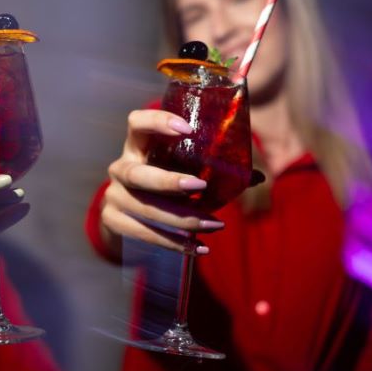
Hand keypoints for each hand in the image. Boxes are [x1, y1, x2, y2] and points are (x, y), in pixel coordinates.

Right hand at [101, 109, 223, 252]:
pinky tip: (200, 248)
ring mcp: (113, 195)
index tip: (187, 129)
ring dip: (182, 219)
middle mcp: (120, 167)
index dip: (157, 122)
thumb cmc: (163, 184)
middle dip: (168, 181)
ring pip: (145, 208)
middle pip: (137, 174)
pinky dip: (174, 243)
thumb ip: (213, 170)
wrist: (128, 216)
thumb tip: (257, 176)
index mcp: (137, 145)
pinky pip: (145, 233)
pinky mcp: (113, 221)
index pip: (137, 122)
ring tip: (216, 225)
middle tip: (200, 186)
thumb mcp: (180, 171)